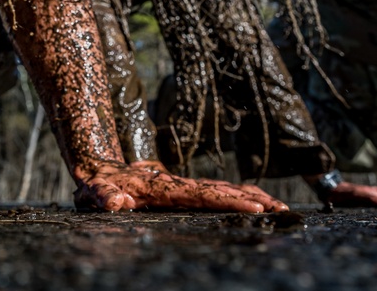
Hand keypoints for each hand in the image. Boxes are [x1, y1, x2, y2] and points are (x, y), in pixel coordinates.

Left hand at [73, 161, 288, 212]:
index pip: (201, 194)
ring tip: (278, 206)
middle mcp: (178, 184)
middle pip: (221, 190)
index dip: (228, 200)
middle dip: (252, 198)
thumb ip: (104, 196)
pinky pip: (215, 192)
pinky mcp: (182, 189)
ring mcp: (182, 185)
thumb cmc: (98, 183)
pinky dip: (237, 195)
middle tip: (281, 209)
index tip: (254, 207)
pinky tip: (255, 201)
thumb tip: (118, 202)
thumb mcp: (94, 191)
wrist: (99, 166)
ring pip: (221, 189)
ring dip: (250, 196)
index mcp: (163, 188)